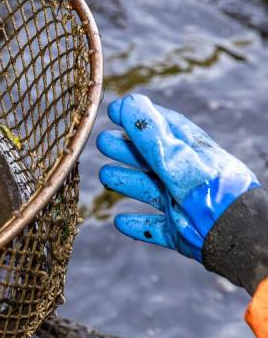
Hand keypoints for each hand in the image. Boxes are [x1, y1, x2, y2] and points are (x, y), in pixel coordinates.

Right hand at [97, 94, 259, 261]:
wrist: (235, 234)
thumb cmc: (211, 190)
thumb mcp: (177, 158)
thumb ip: (150, 134)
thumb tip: (130, 103)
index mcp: (188, 151)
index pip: (161, 127)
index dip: (137, 117)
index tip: (114, 110)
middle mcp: (183, 174)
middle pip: (149, 157)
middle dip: (126, 149)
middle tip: (102, 142)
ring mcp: (179, 202)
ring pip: (147, 188)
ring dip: (125, 182)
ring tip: (105, 175)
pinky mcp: (177, 230)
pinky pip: (153, 226)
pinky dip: (136, 224)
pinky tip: (121, 222)